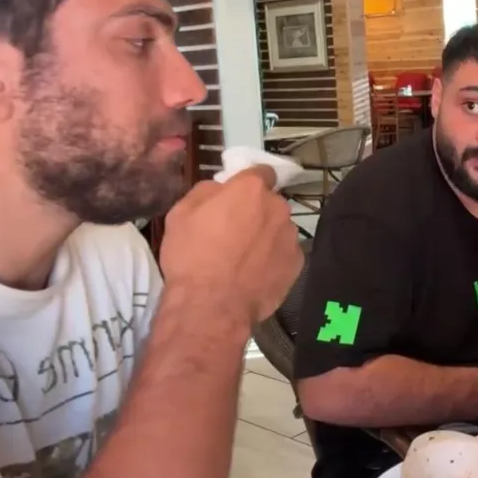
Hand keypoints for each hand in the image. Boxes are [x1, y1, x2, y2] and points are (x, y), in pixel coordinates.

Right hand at [159, 166, 301, 325]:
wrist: (211, 306)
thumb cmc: (192, 255)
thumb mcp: (180, 213)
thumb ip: (206, 192)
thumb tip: (221, 189)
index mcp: (251, 189)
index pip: (261, 172)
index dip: (249, 183)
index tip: (239, 195)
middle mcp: (277, 207)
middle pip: (269, 203)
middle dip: (256, 212)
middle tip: (235, 232)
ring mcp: (290, 236)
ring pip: (278, 228)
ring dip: (266, 236)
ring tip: (244, 259)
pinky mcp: (296, 264)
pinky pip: (284, 253)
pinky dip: (273, 259)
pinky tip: (254, 274)